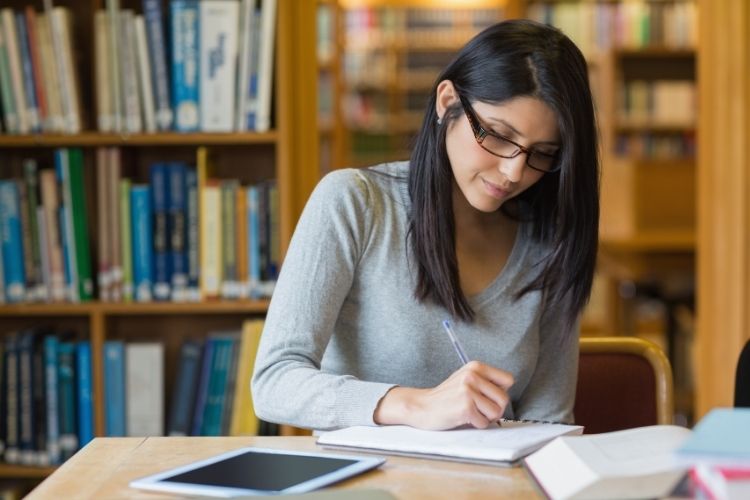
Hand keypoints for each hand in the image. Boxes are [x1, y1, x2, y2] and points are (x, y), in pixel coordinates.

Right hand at [374, 361, 513, 429]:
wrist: (422, 406)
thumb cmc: (447, 397)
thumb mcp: (466, 380)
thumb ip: (486, 383)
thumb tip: (507, 396)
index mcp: (476, 366)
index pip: (508, 380)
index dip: (500, 392)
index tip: (487, 397)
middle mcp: (473, 375)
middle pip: (504, 399)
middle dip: (494, 409)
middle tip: (478, 410)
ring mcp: (468, 390)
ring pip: (496, 412)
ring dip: (485, 418)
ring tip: (471, 413)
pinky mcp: (465, 406)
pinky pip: (484, 423)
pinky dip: (475, 425)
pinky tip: (462, 418)